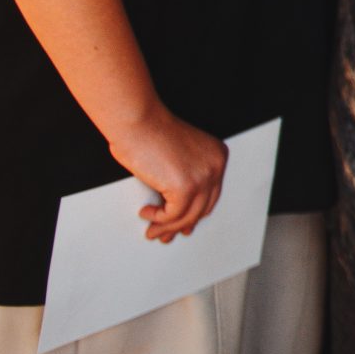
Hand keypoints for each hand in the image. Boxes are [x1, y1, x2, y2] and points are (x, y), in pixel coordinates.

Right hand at [106, 108, 227, 241]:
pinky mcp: (185, 187)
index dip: (195, 212)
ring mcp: (203, 176)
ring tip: (152, 230)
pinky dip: (158, 219)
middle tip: (166, 232)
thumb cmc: (149, 132)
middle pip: (203, 207)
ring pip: (189, 216)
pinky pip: (173, 215)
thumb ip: (183, 176)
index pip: (211, 194)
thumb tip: (175, 208)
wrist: (138, 121)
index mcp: (217, 155)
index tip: (184, 224)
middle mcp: (215, 165)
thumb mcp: (178, 156)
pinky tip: (147, 213)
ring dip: (167, 227)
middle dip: (183, 224)